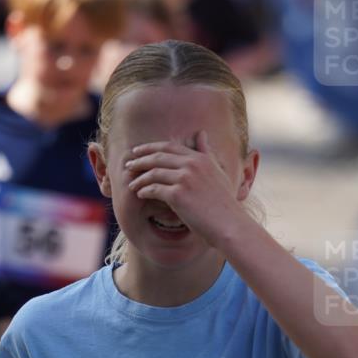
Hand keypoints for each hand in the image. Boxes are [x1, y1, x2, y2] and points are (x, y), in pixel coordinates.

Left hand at [125, 131, 251, 248]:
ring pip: (153, 173)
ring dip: (139, 178)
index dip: (150, 148)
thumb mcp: (218, 172)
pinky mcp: (178, 194)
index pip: (169, 146)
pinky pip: (154, 189)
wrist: (229, 224)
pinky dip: (144, 191)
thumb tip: (201, 133)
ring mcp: (185, 178)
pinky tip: (140, 194)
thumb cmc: (224, 203)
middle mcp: (192, 164)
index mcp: (200, 158)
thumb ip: (206, 152)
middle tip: (128, 165)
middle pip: (158, 157)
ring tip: (131, 183)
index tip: (138, 151)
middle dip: (140, 160)